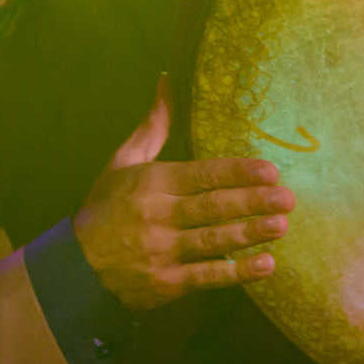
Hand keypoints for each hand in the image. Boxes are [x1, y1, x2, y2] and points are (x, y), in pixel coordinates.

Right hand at [73, 75, 295, 309]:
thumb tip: (167, 80)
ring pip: (213, 240)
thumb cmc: (105, 208)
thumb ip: (153, 127)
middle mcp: (158, 215)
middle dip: (252, 202)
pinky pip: (206, 276)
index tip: (270, 170)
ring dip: (250, 233)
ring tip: (282, 226)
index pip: (202, 175)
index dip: (237, 173)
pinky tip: (264, 265)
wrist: (75, 267)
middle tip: (288, 198)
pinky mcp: (166, 284)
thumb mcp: (122, 162)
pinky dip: (236, 272)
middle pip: (213, 207)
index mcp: (151, 183)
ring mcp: (162, 251)